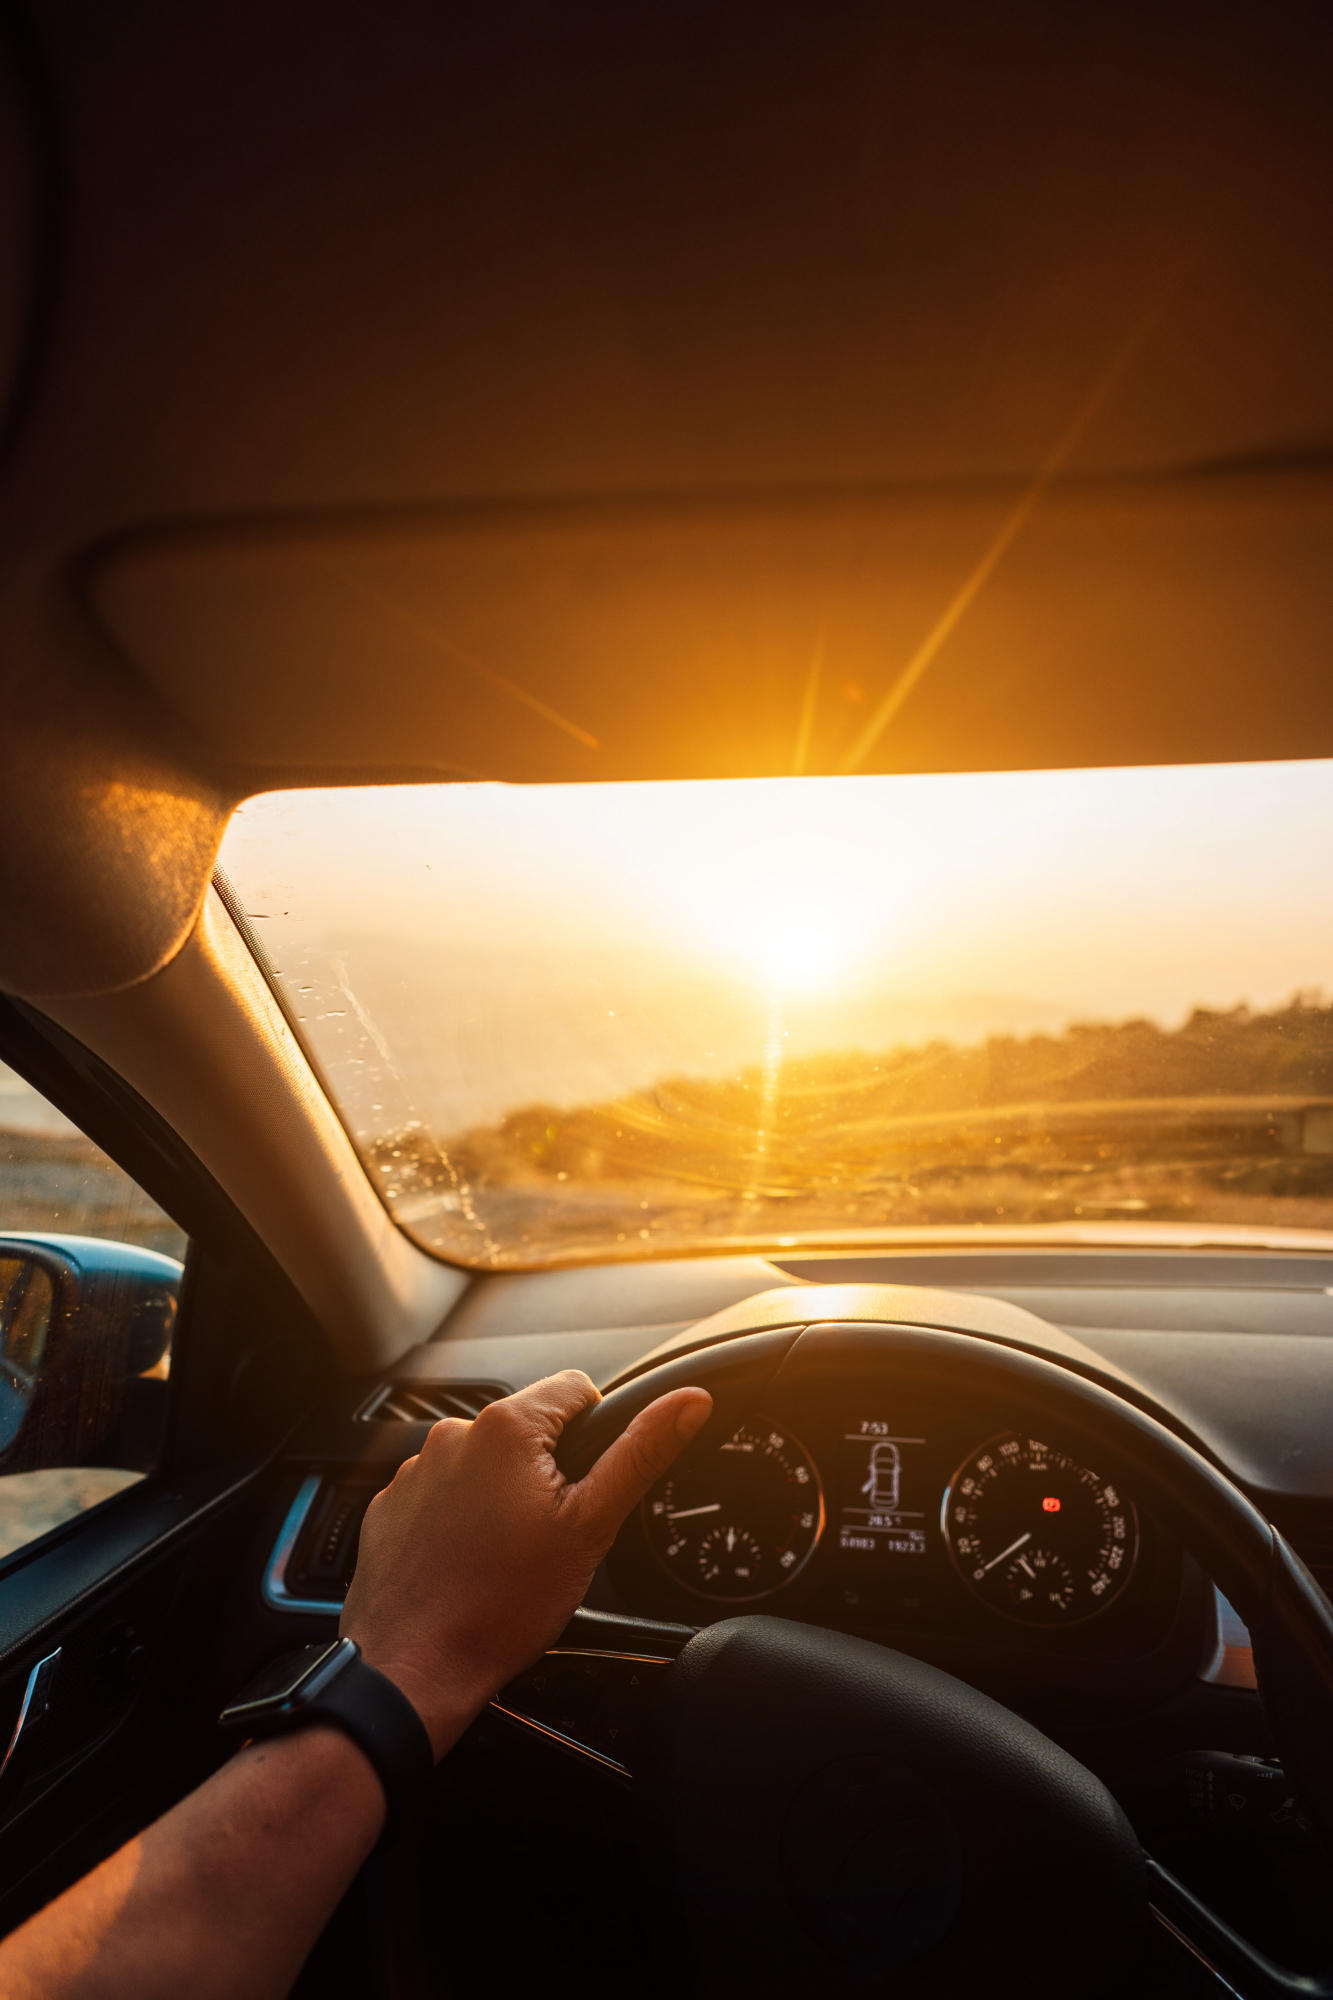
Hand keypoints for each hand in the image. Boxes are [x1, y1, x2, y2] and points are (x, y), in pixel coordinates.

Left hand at [340, 1370, 711, 1755]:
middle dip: (546, 1471)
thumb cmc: (500, 1607)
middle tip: (550, 1533)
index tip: (586, 1485)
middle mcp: (451, 1437)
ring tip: (505, 1555)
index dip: (595, 1433)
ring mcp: (413, 1472)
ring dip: (500, 1494)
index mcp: (505, 1428)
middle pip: (526, 1430)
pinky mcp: (389, 1508)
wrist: (415, 1671)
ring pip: (482, 1464)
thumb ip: (641, 1453)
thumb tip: (688, 1403)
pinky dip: (458, 1519)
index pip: (574, 1389)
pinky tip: (468, 1563)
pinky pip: (440, 1494)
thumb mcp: (591, 1527)